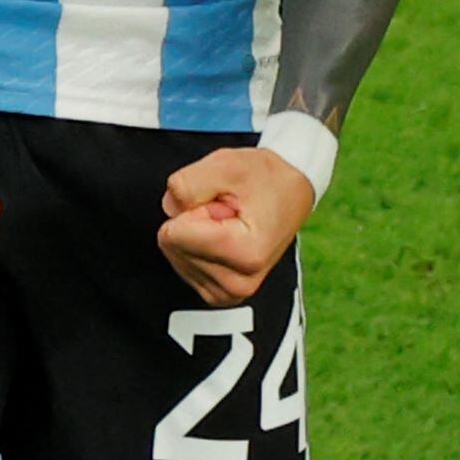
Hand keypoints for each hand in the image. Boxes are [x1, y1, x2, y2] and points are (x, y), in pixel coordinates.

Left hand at [157, 146, 314, 305]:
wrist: (290, 193)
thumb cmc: (264, 180)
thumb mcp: (226, 165)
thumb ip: (187, 183)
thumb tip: (169, 208)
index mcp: (245, 253)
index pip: (174, 234)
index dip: (191, 208)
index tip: (220, 204)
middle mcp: (240, 281)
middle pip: (173, 246)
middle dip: (192, 220)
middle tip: (224, 210)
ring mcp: (232, 291)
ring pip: (176, 256)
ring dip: (195, 233)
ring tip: (227, 221)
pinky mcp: (223, 293)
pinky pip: (184, 267)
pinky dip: (195, 247)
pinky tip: (220, 235)